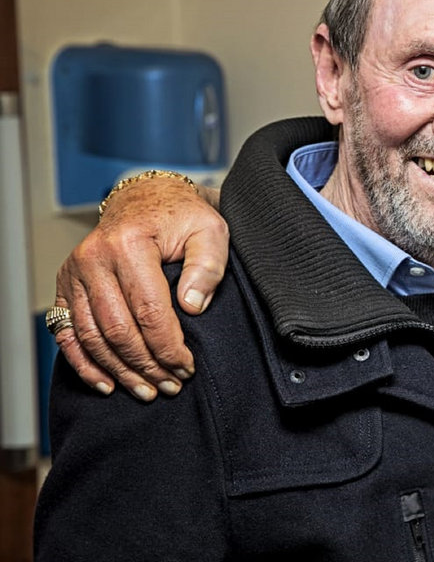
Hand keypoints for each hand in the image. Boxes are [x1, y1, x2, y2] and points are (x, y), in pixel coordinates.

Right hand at [53, 176, 227, 399]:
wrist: (147, 200)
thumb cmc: (182, 217)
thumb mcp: (210, 231)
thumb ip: (207, 267)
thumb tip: (191, 307)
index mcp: (129, 244)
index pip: (148, 310)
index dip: (168, 346)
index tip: (186, 366)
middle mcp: (94, 258)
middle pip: (117, 329)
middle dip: (145, 365)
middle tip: (170, 386)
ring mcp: (74, 273)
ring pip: (92, 336)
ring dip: (119, 370)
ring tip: (146, 390)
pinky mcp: (65, 285)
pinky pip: (67, 333)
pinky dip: (84, 363)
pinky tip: (106, 383)